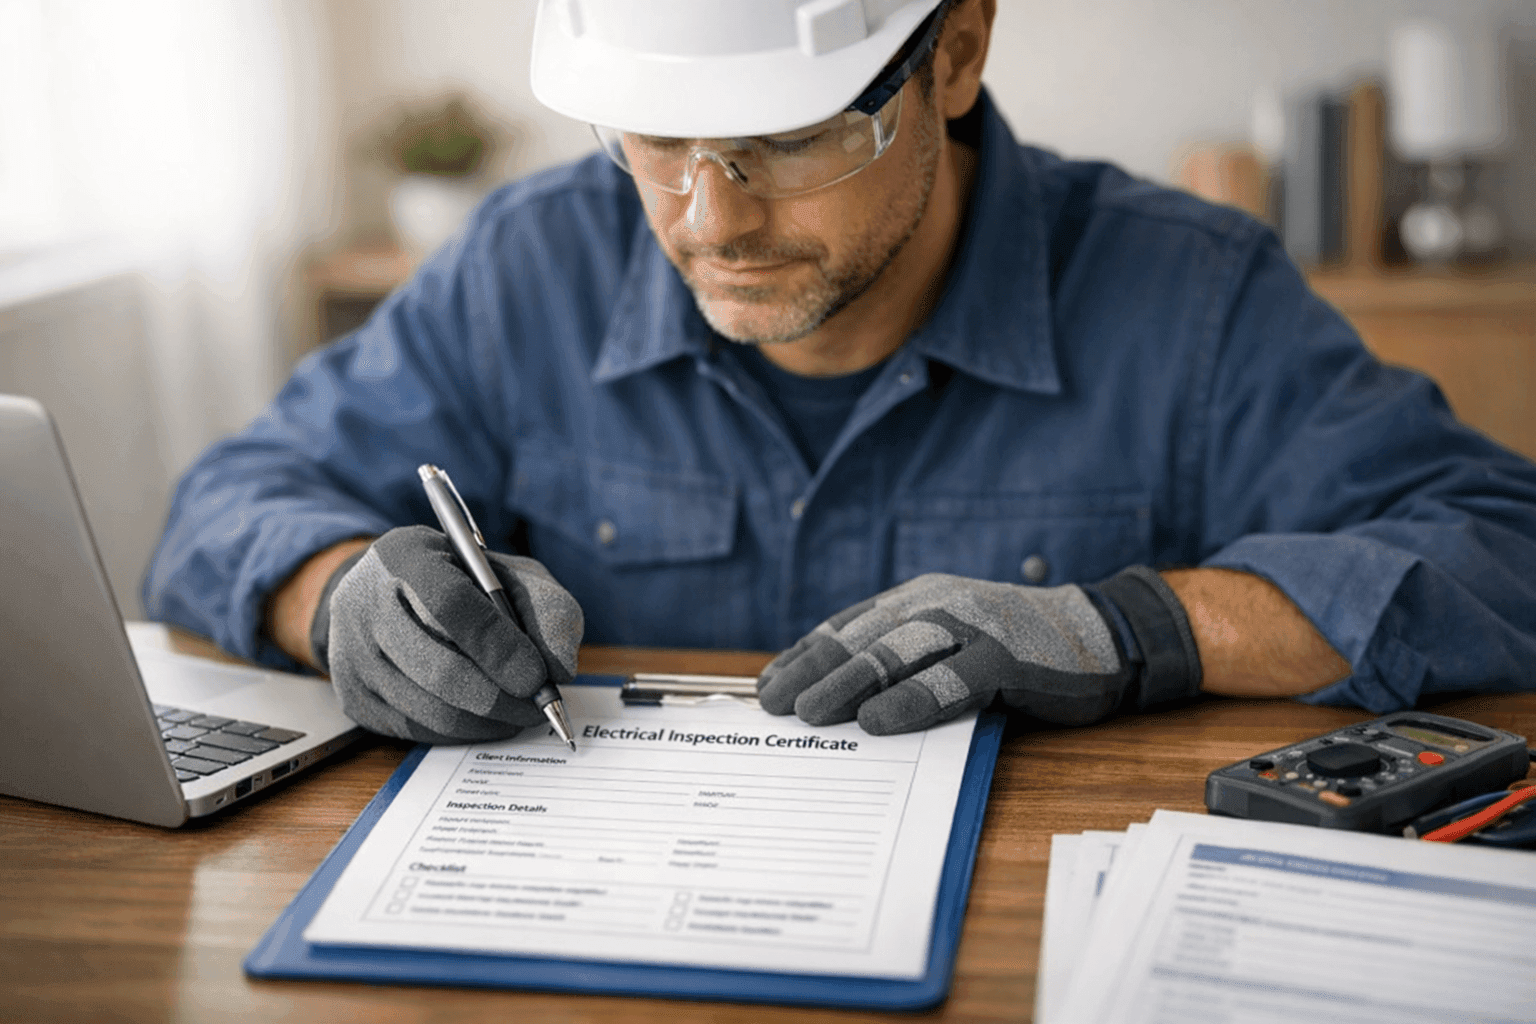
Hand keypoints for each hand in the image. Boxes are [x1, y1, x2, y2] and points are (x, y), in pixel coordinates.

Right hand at [316, 525, 583, 742]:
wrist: (382, 592)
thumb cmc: (457, 581)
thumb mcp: (508, 573)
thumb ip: (545, 607)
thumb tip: (559, 667)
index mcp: (406, 557)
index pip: (451, 605)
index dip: (499, 647)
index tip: (538, 677)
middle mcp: (365, 607)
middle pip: (438, 671)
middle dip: (501, 698)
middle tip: (539, 708)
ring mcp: (352, 657)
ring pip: (431, 711)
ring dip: (488, 722)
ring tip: (520, 713)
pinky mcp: (353, 699)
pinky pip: (418, 731)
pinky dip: (464, 733)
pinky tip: (487, 719)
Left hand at [757, 567, 1200, 734]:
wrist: (1097, 635)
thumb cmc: (1014, 649)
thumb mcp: (949, 643)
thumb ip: (904, 660)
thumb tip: (839, 701)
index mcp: (916, 599)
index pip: (847, 626)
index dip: (805, 654)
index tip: (767, 683)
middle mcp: (937, 603)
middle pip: (862, 638)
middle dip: (813, 671)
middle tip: (773, 704)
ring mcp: (972, 626)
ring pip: (897, 652)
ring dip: (848, 682)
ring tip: (809, 713)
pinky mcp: (1006, 656)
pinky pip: (951, 679)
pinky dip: (912, 700)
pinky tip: (879, 721)